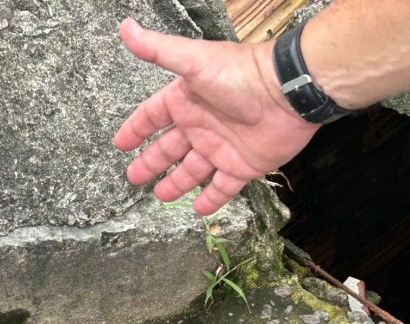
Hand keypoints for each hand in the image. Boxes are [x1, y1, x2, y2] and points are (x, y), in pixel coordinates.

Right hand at [114, 18, 319, 214]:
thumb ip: (158, 49)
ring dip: (176, 183)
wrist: (288, 93)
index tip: (122, 144)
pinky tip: (198, 210)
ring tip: (161, 196)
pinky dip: (211, 200)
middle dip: (151, 163)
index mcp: (186, 101)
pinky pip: (223, 187)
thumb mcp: (194, 61)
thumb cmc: (241, 74)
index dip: (137, 129)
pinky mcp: (242, 166)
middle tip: (134, 177)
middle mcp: (201, 125)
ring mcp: (221, 147)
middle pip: (169, 148)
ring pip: (192, 171)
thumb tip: (126, 27)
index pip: (153, 117)